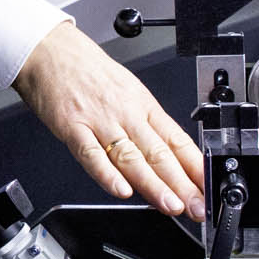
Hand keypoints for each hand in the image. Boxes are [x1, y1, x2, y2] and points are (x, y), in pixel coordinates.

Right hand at [12, 21, 206, 219]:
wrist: (50, 50)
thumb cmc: (88, 71)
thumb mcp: (128, 90)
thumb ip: (146, 124)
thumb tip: (171, 157)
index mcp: (143, 105)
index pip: (177, 141)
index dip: (195, 168)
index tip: (208, 190)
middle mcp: (126, 114)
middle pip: (159, 154)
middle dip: (182, 185)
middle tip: (198, 207)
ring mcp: (99, 121)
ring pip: (131, 158)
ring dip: (153, 185)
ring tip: (170, 205)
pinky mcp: (72, 127)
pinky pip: (91, 154)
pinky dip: (106, 174)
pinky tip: (121, 190)